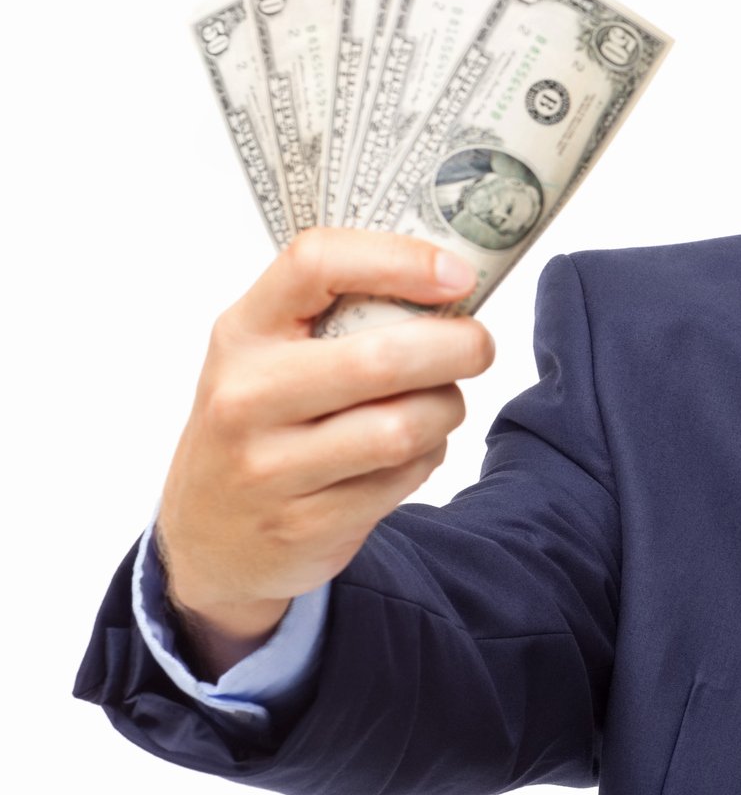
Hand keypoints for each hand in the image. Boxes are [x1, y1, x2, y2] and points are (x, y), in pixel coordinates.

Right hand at [156, 229, 495, 676]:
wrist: (208, 534)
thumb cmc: (259, 419)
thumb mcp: (269, 352)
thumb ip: (340, 312)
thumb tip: (454, 280)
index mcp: (242, 332)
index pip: (315, 264)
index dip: (401, 260)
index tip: (459, 275)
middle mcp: (247, 396)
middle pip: (380, 358)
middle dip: (457, 347)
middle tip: (478, 346)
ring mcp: (271, 467)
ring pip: (403, 426)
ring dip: (446, 409)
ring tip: (440, 402)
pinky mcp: (306, 523)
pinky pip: (402, 477)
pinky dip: (429, 456)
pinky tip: (413, 450)